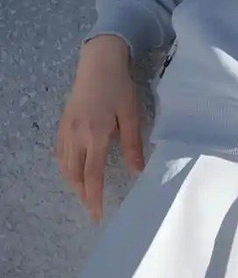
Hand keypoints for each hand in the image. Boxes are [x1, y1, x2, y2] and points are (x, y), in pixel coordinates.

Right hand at [54, 36, 145, 222]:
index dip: (94, 197)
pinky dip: (66, 167)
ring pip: (65, 166)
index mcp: (96, 135)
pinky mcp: (62, 124)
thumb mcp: (132, 114)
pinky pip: (60, 153)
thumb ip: (133, 144)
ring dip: (74, 183)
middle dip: (82, 194)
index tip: (97, 215)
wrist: (98, 63)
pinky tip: (75, 170)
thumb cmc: (119, 87)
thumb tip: (137, 170)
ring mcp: (66, 130)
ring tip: (85, 193)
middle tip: (92, 207)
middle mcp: (77, 136)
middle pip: (75, 175)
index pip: (93, 175)